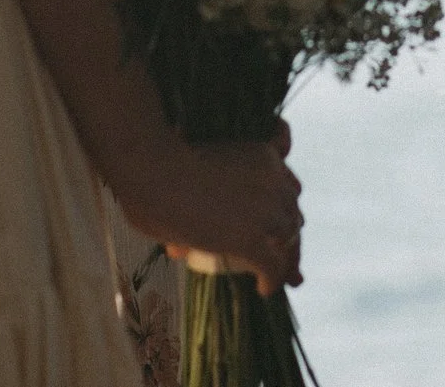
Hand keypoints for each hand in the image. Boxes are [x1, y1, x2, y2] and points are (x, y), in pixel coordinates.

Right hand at [123, 124, 302, 296]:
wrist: (152, 173)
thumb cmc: (158, 167)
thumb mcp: (195, 171)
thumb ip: (199, 198)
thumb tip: (180, 249)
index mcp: (263, 156)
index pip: (289, 188)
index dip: (283, 210)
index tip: (276, 228)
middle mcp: (273, 180)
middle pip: (293, 214)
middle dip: (286, 236)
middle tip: (279, 256)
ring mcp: (265, 211)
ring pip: (288, 240)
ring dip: (282, 257)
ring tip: (270, 272)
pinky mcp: (252, 238)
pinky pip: (272, 266)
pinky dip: (271, 280)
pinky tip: (264, 289)